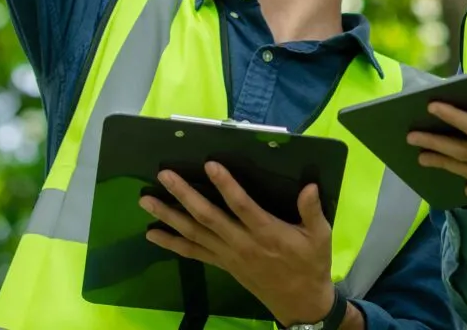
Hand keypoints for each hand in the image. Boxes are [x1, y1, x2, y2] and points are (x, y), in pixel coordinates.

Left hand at [139, 163, 343, 325]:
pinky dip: (171, 243)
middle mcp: (242, 243)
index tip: (209, 164)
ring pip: (194, 233)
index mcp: (266, 232)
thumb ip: (313, 211)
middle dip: (184, 195)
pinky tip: (152, 234)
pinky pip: (193, 253)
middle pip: (208, 217)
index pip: (242, 205)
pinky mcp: (222, 264)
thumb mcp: (320, 237)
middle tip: (164, 176)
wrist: (300, 302)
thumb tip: (310, 186)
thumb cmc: (311, 264)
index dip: (225, 185)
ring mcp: (228, 255)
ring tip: (146, 201)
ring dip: (169, 217)